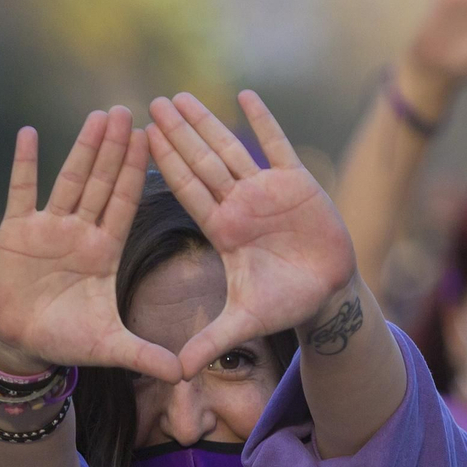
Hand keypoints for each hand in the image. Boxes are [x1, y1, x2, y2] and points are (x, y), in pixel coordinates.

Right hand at [0, 107, 181, 380]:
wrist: (23, 344)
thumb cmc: (68, 340)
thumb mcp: (111, 347)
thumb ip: (146, 355)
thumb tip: (185, 374)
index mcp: (105, 250)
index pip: (126, 204)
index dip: (139, 173)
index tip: (155, 142)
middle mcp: (80, 232)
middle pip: (101, 182)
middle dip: (116, 149)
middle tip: (132, 111)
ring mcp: (48, 228)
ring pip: (68, 179)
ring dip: (82, 148)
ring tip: (98, 115)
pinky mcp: (16, 231)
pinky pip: (21, 191)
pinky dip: (25, 164)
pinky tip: (30, 133)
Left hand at [146, 91, 357, 376]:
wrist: (327, 293)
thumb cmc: (286, 304)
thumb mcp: (245, 322)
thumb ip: (211, 341)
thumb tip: (178, 371)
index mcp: (223, 229)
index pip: (187, 190)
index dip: (164, 164)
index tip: (139, 139)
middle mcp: (239, 205)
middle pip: (202, 162)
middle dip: (177, 134)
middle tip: (150, 103)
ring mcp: (267, 191)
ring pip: (231, 149)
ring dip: (207, 122)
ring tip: (180, 96)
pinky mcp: (299, 183)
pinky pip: (278, 146)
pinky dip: (263, 121)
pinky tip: (245, 95)